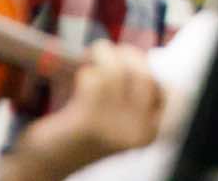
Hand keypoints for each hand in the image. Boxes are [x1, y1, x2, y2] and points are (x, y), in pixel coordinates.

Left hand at [2, 42, 163, 178]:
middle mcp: (138, 132)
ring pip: (118, 71)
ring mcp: (115, 129)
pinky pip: (95, 79)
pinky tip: (78, 78)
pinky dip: (86, 70)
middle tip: (108, 52)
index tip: (139, 62)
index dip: (156, 72)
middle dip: (126, 54)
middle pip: (145, 75)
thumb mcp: (118, 121)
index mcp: (150, 133)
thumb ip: (135, 96)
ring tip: (91, 58)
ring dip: (102, 55)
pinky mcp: (89, 123)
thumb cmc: (82, 135)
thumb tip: (146, 56)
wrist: (46, 165)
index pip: (171, 93)